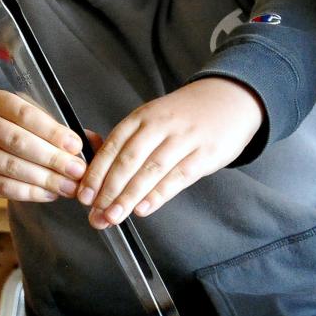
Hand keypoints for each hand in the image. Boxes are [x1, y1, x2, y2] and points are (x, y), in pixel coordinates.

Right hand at [0, 90, 86, 201]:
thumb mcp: (17, 117)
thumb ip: (51, 125)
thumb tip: (92, 141)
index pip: (26, 114)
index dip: (53, 131)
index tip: (76, 145)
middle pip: (19, 142)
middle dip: (53, 158)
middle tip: (78, 171)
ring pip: (10, 166)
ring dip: (44, 179)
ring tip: (69, 187)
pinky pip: (1, 186)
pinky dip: (28, 192)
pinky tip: (49, 194)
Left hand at [77, 77, 263, 228]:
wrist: (231, 99)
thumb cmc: (188, 115)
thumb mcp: (155, 117)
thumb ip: (129, 139)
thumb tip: (95, 163)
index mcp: (143, 117)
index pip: (113, 146)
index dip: (96, 173)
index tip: (84, 196)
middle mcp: (162, 125)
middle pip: (129, 160)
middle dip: (109, 190)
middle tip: (96, 214)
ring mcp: (185, 138)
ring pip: (151, 169)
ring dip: (130, 196)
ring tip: (114, 216)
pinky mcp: (206, 152)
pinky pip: (179, 176)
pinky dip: (159, 194)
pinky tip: (144, 208)